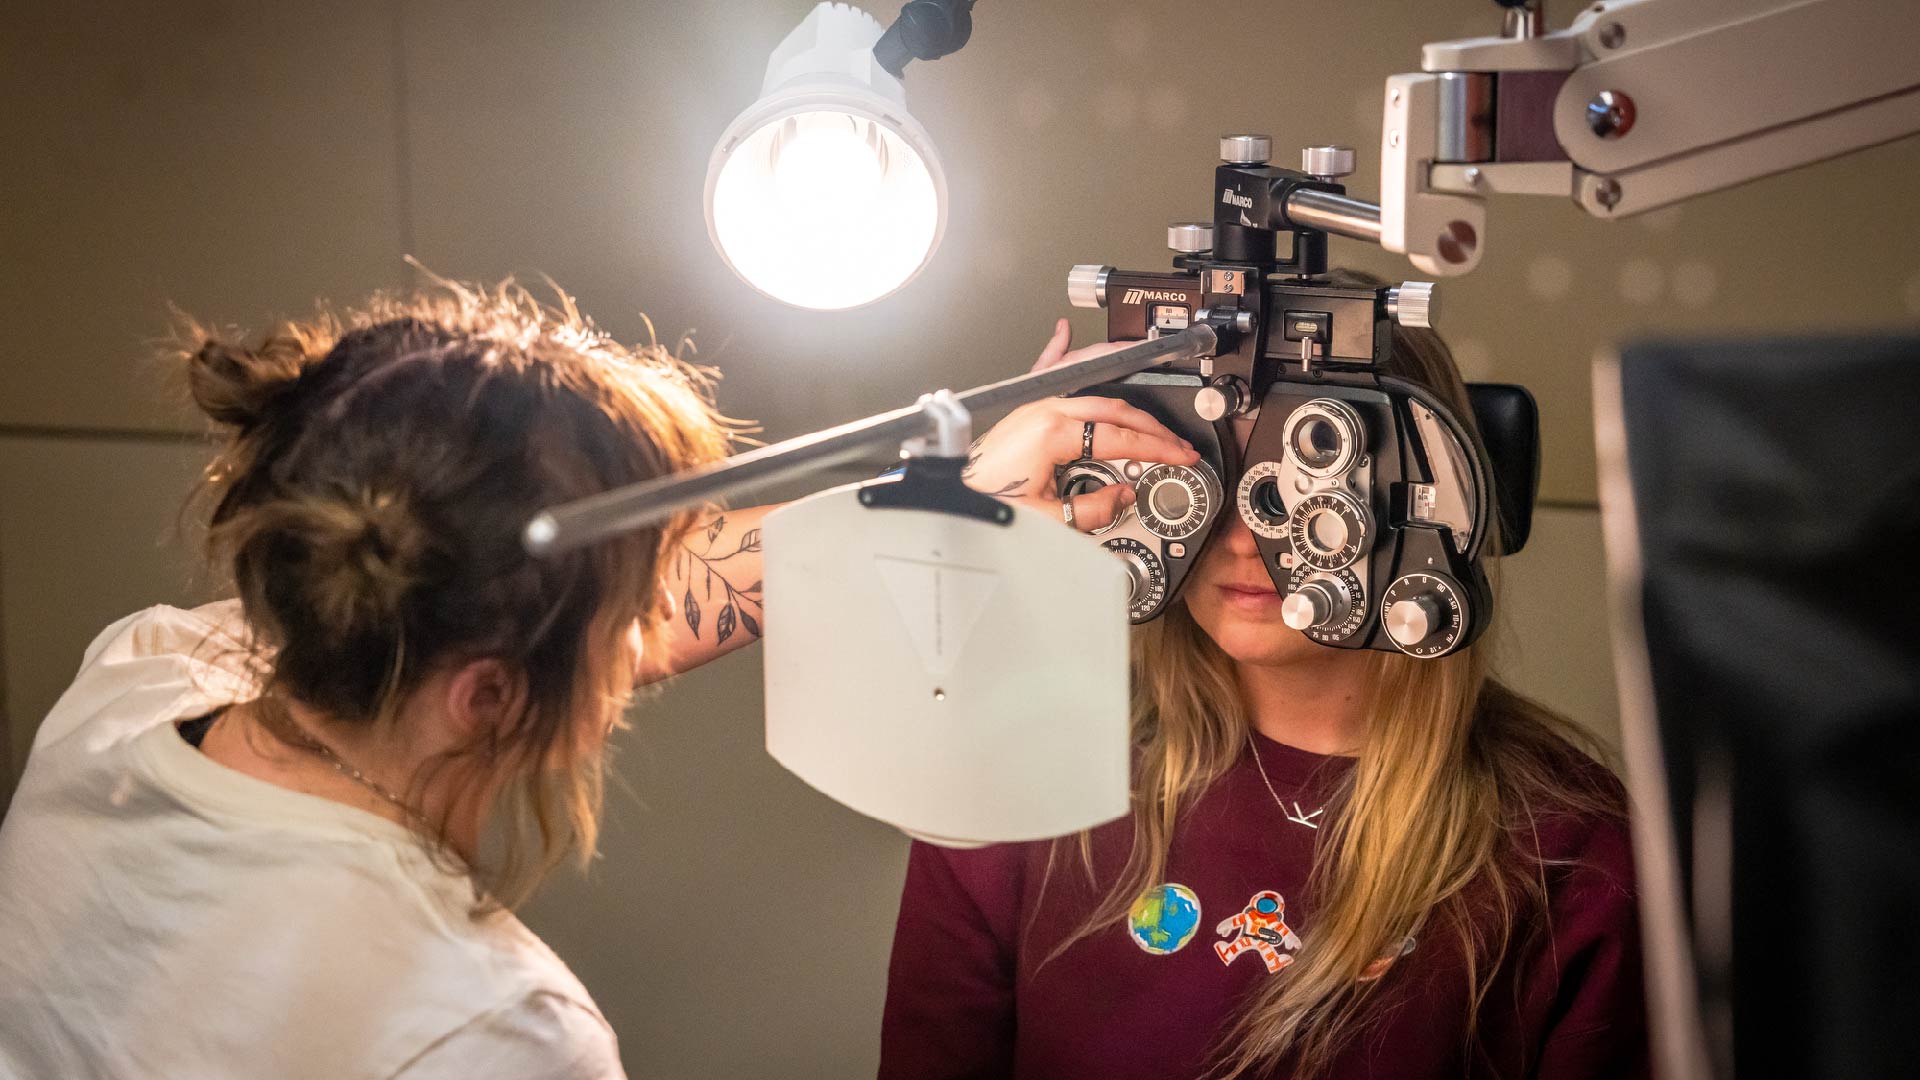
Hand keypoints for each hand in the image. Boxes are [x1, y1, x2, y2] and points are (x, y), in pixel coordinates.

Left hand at [963, 319, 1200, 532]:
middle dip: (1150, 423)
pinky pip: (1045, 371)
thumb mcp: (1048, 519)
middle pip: (1112, 407)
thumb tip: (1124, 496)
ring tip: (1144, 361)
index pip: (1120, 437)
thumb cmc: (989, 502)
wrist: (954, 497)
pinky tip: (1064, 333)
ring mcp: (1032, 405)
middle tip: (1174, 439)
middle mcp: (1044, 410)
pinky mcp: (1022, 409)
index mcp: (1053, 433)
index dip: (1156, 449)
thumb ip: (1093, 509)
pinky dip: (1059, 350)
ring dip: (1119, 373)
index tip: (1177, 456)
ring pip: (1086, 378)